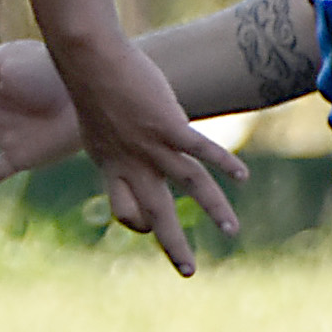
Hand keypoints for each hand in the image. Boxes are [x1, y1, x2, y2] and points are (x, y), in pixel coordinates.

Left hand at [57, 35, 247, 277]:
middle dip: (173, 245)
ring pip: (189, 185)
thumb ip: (114, 138)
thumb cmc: (93, 83)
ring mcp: (150, 144)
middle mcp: (131, 162)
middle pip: (156, 213)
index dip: (137, 222)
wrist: (89, 59)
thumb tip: (126, 139)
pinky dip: (223, 163)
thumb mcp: (98, 121)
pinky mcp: (167, 123)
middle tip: (190, 271)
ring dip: (213, 209)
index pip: (125, 210)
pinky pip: (200, 150)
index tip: (149, 226)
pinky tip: (242, 177)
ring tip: (231, 231)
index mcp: (111, 164)